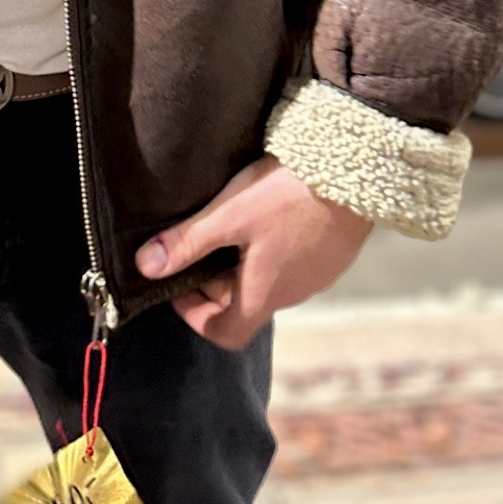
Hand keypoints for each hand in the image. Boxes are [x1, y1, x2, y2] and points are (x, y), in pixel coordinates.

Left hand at [135, 158, 371, 349]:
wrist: (356, 170)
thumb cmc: (289, 195)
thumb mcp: (230, 215)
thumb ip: (187, 242)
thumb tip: (145, 266)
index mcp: (265, 294)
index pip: (226, 333)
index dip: (195, 316)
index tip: (180, 285)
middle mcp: (293, 294)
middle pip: (244, 305)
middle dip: (216, 281)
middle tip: (201, 244)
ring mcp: (317, 275)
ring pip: (270, 282)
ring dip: (244, 265)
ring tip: (232, 225)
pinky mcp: (332, 254)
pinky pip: (294, 265)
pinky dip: (271, 252)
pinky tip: (269, 215)